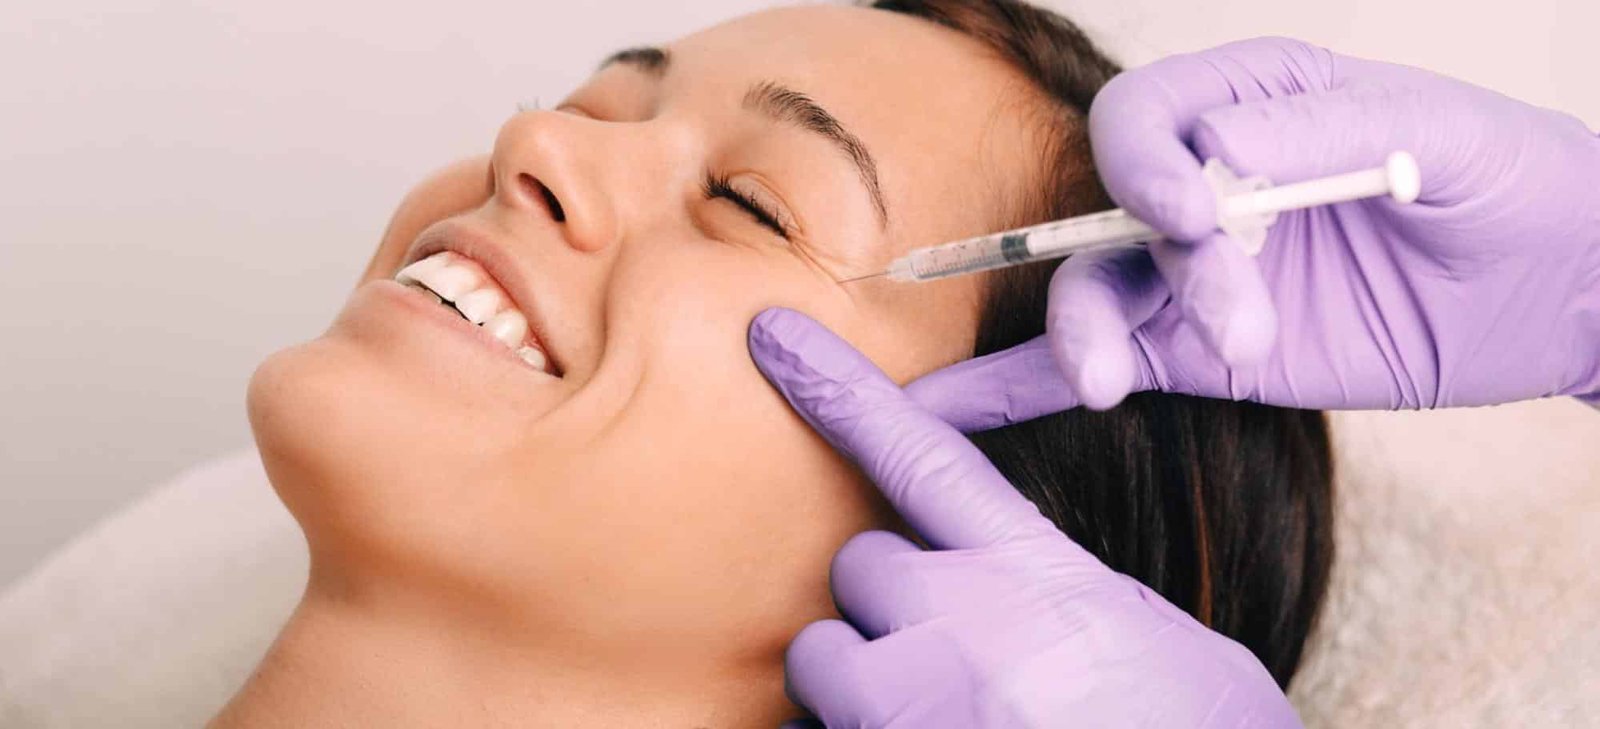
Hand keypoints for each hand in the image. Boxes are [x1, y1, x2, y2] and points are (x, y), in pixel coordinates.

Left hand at [748, 308, 1298, 728]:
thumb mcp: (1147, 640)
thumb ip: (1060, 592)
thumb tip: (1007, 587)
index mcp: (1039, 577)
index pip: (920, 456)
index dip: (837, 391)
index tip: (773, 340)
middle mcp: (964, 628)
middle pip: (863, 565)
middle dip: (891, 601)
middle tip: (954, 658)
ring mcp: (914, 707)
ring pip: (823, 655)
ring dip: (861, 679)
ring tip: (937, 713)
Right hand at [912, 37, 1599, 426]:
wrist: (1560, 291)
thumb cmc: (1515, 182)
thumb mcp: (1440, 135)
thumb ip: (1327, 133)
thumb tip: (1218, 149)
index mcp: (1251, 103)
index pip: (1148, 120)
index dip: (1147, 164)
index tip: (1195, 215)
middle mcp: (1206, 185)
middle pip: (1106, 214)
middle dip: (1149, 270)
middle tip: (1236, 322)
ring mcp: (1193, 274)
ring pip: (1091, 294)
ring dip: (1087, 336)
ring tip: (1117, 385)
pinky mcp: (1199, 352)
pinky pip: (1103, 360)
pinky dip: (1023, 384)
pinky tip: (950, 409)